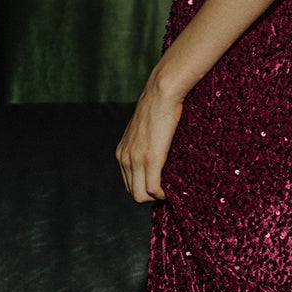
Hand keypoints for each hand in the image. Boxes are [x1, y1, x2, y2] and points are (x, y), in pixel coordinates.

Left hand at [116, 76, 182, 202]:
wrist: (160, 94)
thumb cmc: (158, 109)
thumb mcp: (144, 131)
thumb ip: (144, 144)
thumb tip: (157, 151)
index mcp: (121, 153)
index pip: (128, 183)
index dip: (144, 188)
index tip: (160, 185)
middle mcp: (124, 158)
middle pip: (133, 193)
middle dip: (150, 196)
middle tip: (166, 189)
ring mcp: (135, 160)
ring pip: (141, 196)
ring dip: (156, 197)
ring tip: (169, 190)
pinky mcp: (150, 160)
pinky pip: (153, 189)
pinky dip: (162, 195)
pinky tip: (170, 190)